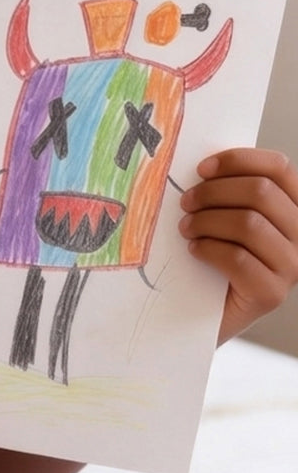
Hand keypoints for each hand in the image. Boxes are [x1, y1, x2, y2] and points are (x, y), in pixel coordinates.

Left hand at [178, 148, 297, 342]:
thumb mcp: (222, 215)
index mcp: (292, 208)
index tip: (201, 169)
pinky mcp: (272, 294)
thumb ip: (226, 191)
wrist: (197, 312)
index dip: (238, 160)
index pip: (278, 168)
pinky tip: (194, 250)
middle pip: (261, 192)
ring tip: (186, 228)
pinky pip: (239, 258)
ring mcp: (291, 267)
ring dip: (206, 221)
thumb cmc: (209, 256)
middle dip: (213, 192)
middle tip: (185, 203)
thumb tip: (204, 164)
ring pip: (249, 223)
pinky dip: (208, 249)